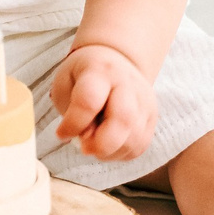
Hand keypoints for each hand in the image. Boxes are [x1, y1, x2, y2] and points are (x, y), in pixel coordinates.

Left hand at [50, 43, 156, 161]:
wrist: (116, 61)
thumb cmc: (84, 75)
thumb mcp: (66, 83)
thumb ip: (72, 111)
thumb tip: (87, 138)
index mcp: (100, 70)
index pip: (89, 101)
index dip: (73, 125)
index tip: (61, 134)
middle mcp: (128, 83)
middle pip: (123, 120)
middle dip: (100, 144)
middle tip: (83, 147)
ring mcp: (144, 101)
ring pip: (134, 138)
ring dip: (109, 152)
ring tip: (94, 144)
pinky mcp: (152, 117)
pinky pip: (139, 146)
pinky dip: (120, 153)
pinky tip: (108, 145)